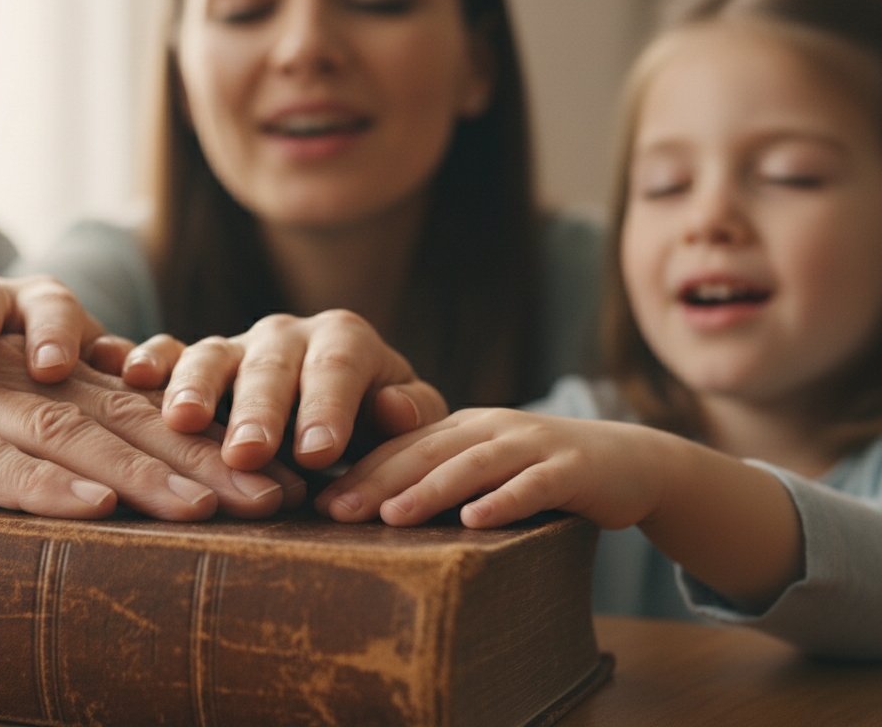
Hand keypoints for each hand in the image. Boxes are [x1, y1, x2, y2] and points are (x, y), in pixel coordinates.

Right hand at [0, 330, 305, 520]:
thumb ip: (36, 431)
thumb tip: (118, 478)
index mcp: (25, 368)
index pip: (134, 404)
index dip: (209, 438)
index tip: (278, 478)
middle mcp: (0, 370)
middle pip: (118, 414)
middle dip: (202, 456)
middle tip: (274, 496)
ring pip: (61, 434)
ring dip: (140, 474)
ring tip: (210, 509)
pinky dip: (39, 488)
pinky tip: (92, 510)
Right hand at [118, 311, 447, 471]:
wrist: (328, 409)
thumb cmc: (370, 424)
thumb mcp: (402, 419)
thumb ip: (411, 415)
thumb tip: (395, 407)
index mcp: (343, 340)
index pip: (339, 367)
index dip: (327, 408)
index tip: (318, 453)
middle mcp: (283, 335)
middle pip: (270, 364)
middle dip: (259, 408)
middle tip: (250, 451)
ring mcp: (231, 346)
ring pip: (210, 356)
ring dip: (195, 387)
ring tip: (182, 421)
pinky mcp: (186, 363)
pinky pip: (163, 354)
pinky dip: (146, 361)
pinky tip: (127, 377)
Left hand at [314, 407, 805, 613]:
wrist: (631, 462)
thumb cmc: (540, 474)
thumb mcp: (485, 469)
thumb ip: (438, 480)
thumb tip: (366, 513)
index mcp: (461, 427)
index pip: (400, 446)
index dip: (358, 472)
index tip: (317, 503)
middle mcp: (491, 428)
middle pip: (426, 452)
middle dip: (379, 480)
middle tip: (336, 511)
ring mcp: (533, 445)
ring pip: (473, 464)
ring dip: (431, 488)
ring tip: (393, 515)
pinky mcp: (572, 469)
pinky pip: (534, 485)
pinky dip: (505, 501)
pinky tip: (476, 521)